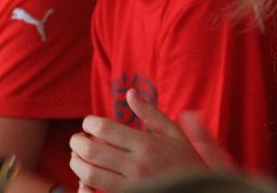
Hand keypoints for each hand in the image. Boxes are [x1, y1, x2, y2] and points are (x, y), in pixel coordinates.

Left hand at [69, 90, 209, 190]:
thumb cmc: (186, 162)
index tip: (87, 122)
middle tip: (76, 138)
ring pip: (90, 175)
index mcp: (147, 145)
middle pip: (92, 151)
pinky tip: (84, 179)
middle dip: (77, 142)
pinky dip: (85, 186)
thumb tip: (130, 93)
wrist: (200, 192)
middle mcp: (136, 167)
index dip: (90, 123)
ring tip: (76, 156)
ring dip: (76, 163)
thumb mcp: (174, 133)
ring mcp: (131, 187)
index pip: (105, 129)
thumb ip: (151, 113)